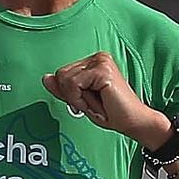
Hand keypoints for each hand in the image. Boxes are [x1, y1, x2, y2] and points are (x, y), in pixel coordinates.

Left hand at [44, 53, 166, 143]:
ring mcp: (100, 61)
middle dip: (72, 95)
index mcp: (93, 61)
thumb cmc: (111, 112)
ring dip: (77, 99)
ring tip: (96, 102)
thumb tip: (46, 78)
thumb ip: (64, 89)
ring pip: (65, 80)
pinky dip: (81, 99)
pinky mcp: (102, 70)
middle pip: (61, 75)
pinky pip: (73, 85)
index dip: (69, 93)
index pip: (62, 74)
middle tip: (93, 103)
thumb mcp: (81, 100)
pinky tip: (98, 102)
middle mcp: (97, 57)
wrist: (133, 121)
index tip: (88, 101)